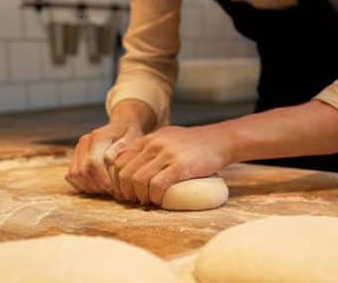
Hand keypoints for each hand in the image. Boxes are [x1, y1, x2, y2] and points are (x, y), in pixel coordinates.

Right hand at [65, 121, 142, 194]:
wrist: (121, 126)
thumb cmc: (130, 134)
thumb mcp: (134, 137)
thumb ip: (124, 146)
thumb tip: (108, 158)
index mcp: (99, 136)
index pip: (93, 163)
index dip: (103, 180)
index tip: (114, 189)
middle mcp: (85, 141)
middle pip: (83, 171)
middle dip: (97, 186)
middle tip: (112, 191)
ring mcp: (78, 149)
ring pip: (75, 175)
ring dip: (89, 187)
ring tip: (105, 189)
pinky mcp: (74, 156)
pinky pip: (71, 176)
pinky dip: (82, 185)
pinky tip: (97, 186)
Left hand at [110, 124, 233, 205]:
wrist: (221, 140)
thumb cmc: (194, 143)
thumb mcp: (167, 137)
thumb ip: (150, 147)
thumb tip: (133, 164)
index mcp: (148, 139)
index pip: (118, 161)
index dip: (117, 180)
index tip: (124, 191)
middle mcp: (154, 144)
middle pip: (125, 172)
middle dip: (125, 191)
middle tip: (134, 200)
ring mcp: (167, 154)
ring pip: (138, 180)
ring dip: (139, 196)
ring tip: (147, 201)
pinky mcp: (181, 166)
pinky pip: (157, 185)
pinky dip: (154, 197)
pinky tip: (159, 200)